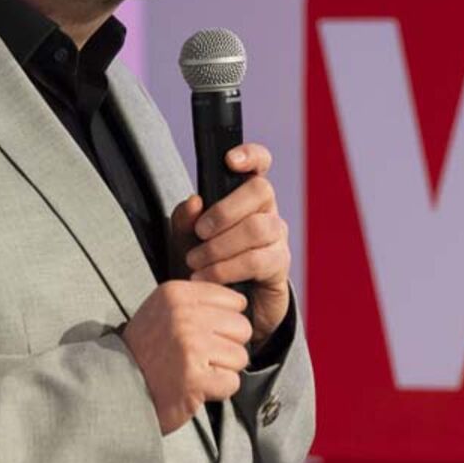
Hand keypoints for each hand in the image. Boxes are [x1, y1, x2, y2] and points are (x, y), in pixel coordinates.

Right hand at [121, 281, 252, 433]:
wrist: (119, 386)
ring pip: (240, 356)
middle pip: (242, 328)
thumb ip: (197, 302)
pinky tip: (196, 386)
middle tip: (201, 357)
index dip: (225, 323)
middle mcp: (184, 315)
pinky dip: (218, 390)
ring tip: (196, 371)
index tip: (203, 334)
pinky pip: (232, 382)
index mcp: (177, 294)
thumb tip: (240, 303)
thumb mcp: (163, 310)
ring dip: (223, 370)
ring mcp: (190, 346)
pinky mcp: (195, 377)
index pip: (235, 301)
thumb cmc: (147, 351)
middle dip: (228, 347)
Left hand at [175, 143, 291, 345]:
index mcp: (245, 196)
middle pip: (261, 190)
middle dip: (225, 210)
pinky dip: (226, 268)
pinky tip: (205, 277)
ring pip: (257, 227)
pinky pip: (256, 260)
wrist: (220, 307)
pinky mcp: (279, 265)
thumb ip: (184, 220)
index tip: (230, 160)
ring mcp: (277, 237)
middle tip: (200, 232)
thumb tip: (194, 201)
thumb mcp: (184, 241)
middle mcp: (267, 211)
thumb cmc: (204, 264)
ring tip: (195, 262)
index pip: (260, 164)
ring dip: (220, 246)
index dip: (251, 155)